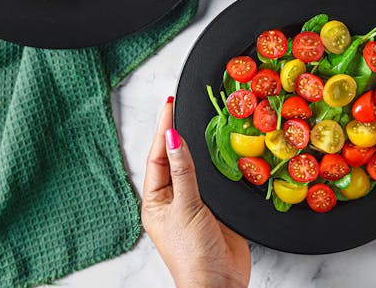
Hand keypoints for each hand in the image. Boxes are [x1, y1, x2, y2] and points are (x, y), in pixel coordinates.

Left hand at [141, 98, 250, 287]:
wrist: (219, 283)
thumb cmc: (192, 254)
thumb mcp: (184, 207)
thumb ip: (182, 170)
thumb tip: (173, 138)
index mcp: (155, 200)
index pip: (157, 156)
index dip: (163, 130)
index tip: (168, 106)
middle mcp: (173, 198)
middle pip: (173, 158)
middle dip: (175, 133)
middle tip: (179, 106)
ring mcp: (193, 202)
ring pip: (193, 166)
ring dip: (195, 146)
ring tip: (196, 120)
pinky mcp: (214, 207)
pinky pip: (212, 178)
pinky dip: (214, 162)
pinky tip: (218, 149)